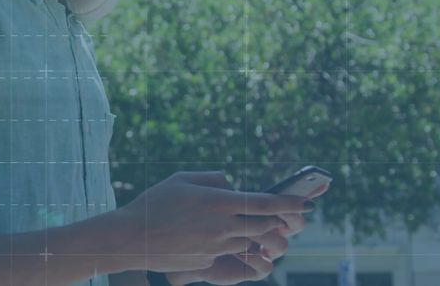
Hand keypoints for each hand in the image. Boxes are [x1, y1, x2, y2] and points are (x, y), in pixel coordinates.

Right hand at [166, 180, 331, 284]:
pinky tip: (215, 239)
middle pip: (264, 226)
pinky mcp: (209, 262)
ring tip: (241, 226)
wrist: (133, 238)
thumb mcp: (181, 180)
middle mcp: (223, 225)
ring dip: (252, 235)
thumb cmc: (154, 203)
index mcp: (219, 201)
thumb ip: (212, 178)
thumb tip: (231, 184)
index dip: (289, 203)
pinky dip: (230, 246)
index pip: (265, 203)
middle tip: (277, 217)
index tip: (306, 203)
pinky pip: (229, 254)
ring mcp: (217, 246)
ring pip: (249, 242)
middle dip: (274, 222)